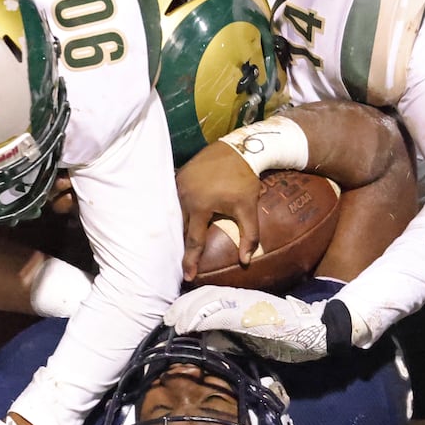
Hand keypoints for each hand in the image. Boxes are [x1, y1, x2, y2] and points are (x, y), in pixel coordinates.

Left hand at [165, 287, 358, 362]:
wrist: (312, 328)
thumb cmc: (283, 332)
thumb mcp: (250, 333)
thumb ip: (229, 334)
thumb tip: (206, 341)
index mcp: (240, 300)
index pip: (208, 297)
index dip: (187, 306)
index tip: (172, 317)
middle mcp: (240, 297)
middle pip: (203, 296)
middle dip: (182, 308)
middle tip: (166, 319)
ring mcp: (244, 303)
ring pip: (208, 301)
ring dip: (187, 312)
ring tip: (172, 323)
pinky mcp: (249, 312)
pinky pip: (219, 312)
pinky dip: (200, 318)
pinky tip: (187, 325)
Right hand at [176, 141, 263, 280]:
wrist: (239, 148)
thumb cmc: (244, 179)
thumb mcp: (249, 208)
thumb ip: (249, 235)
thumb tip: (246, 261)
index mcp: (200, 207)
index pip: (194, 240)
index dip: (191, 260)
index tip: (187, 277)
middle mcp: (184, 197)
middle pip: (181, 228)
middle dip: (181, 245)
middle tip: (181, 262)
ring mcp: (179, 184)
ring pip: (176, 214)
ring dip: (178, 228)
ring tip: (177, 242)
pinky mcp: (179, 175)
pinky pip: (175, 199)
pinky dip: (177, 211)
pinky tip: (178, 219)